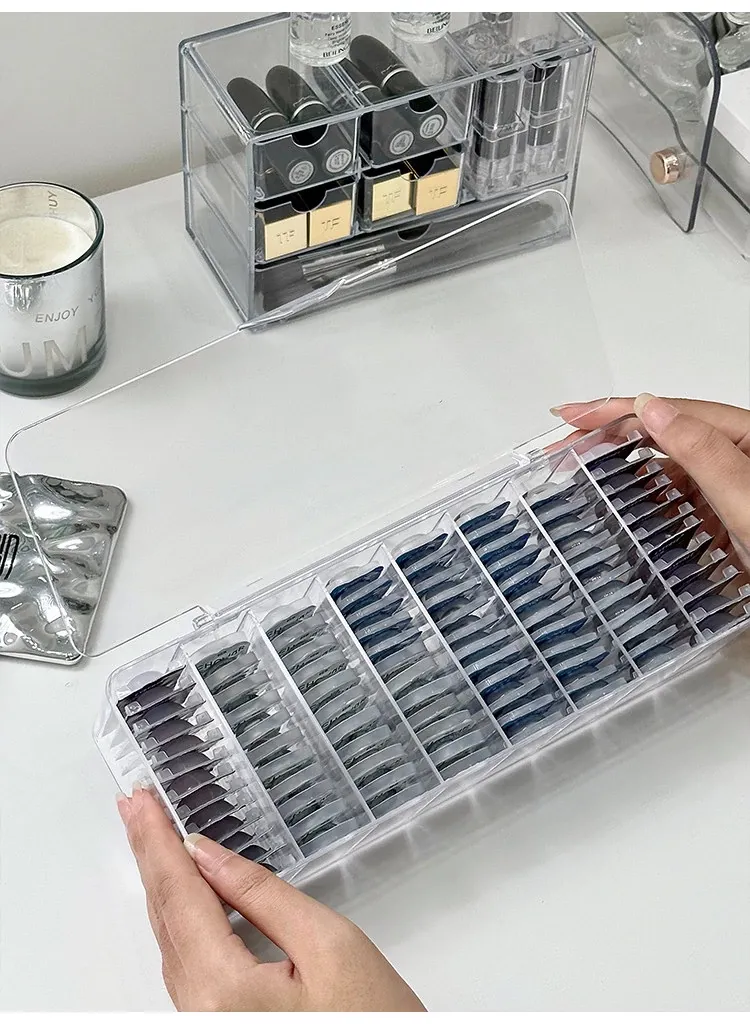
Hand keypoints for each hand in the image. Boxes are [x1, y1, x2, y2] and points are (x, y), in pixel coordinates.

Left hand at [117, 787, 424, 1011]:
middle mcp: (201, 1013)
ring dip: (161, 883)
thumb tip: (209, 857)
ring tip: (150, 838)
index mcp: (223, 989)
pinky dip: (178, 916)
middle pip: (165, 916)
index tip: (142, 800)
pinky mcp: (221, 1025)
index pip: (180, 894)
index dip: (158, 840)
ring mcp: (206, 1023)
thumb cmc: (374, 1025)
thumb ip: (263, 896)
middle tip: (135, 806)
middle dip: (149, 854)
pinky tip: (180, 893)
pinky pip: (186, 962)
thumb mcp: (330, 945)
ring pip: (171, 941)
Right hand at [552, 393, 749, 568]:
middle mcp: (734, 454)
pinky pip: (680, 503)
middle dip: (609, 439)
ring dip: (626, 473)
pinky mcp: (726, 520)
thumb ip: (702, 452)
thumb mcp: (744, 496)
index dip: (615, 411)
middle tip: (562, 449)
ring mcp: (729, 488)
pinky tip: (625, 513)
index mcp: (743, 434)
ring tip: (583, 478)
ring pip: (667, 471)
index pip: (668, 413)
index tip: (570, 416)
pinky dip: (649, 505)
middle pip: (662, 437)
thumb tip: (649, 408)